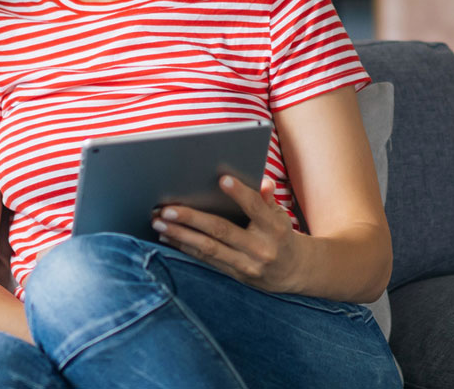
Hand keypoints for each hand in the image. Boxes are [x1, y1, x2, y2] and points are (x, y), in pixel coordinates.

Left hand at [153, 175, 304, 293]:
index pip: (256, 208)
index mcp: (275, 228)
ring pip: (208, 248)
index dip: (240, 194)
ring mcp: (247, 265)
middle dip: (192, 219)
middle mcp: (261, 249)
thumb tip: (263, 181)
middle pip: (222, 230)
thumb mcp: (281, 215)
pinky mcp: (235, 275)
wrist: (295, 271)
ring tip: (158, 223)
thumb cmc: (281, 234)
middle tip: (166, 209)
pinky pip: (206, 260)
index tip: (222, 179)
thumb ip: (268, 199)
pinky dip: (185, 247)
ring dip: (180, 235)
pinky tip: (167, 237)